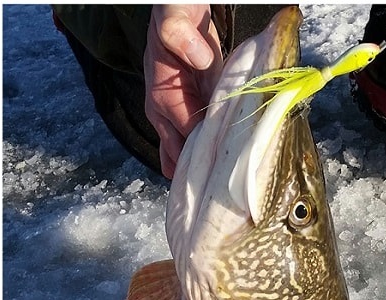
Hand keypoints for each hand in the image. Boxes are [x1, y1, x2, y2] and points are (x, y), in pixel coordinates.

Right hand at [144, 5, 222, 177]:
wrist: (180, 9)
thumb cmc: (174, 14)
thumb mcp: (172, 19)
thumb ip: (178, 34)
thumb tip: (199, 58)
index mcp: (162, 97)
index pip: (185, 135)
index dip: (204, 154)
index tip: (222, 170)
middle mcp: (167, 114)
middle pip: (183, 155)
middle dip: (199, 175)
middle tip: (218, 196)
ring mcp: (181, 116)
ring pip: (189, 155)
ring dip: (203, 172)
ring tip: (218, 194)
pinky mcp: (195, 114)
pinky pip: (201, 143)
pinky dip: (209, 159)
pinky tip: (220, 175)